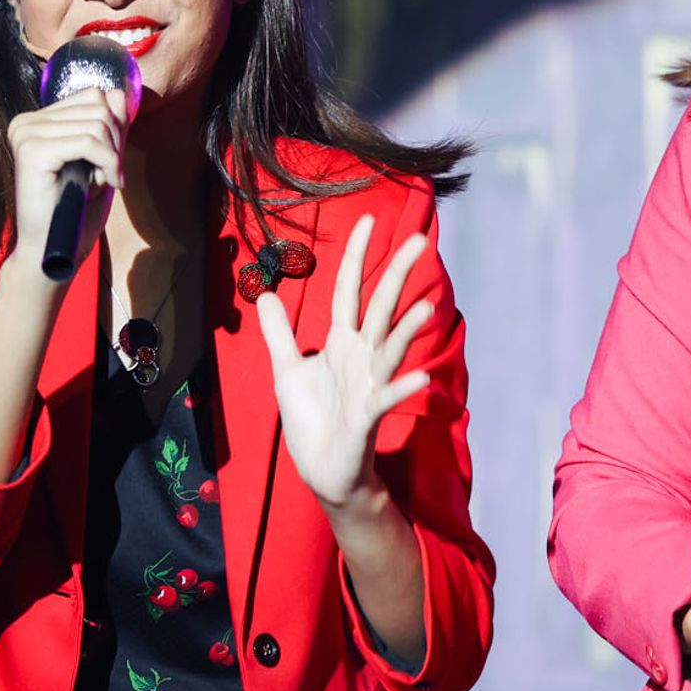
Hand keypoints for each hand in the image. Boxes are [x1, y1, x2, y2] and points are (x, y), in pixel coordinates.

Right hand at [3, 86, 125, 280]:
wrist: (53, 251)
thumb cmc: (75, 211)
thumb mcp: (101, 160)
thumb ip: (108, 126)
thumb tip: (117, 92)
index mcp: (38, 121)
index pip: (93, 96)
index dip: (114, 127)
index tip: (112, 162)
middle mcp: (26, 122)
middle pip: (98, 106)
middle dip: (116, 142)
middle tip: (111, 175)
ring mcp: (25, 134)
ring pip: (97, 123)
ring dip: (112, 157)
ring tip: (102, 183)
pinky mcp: (31, 150)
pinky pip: (88, 141)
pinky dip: (107, 163)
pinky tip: (103, 185)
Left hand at [256, 214, 433, 509]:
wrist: (323, 470)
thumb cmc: (311, 419)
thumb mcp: (286, 369)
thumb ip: (279, 332)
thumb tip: (265, 293)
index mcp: (342, 342)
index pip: (348, 290)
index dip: (356, 256)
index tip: (368, 221)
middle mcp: (362, 357)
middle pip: (380, 308)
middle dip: (397, 275)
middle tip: (419, 241)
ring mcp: (369, 385)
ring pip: (391, 349)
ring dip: (408, 330)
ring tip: (425, 307)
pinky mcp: (368, 416)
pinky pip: (387, 399)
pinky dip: (402, 389)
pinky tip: (418, 379)